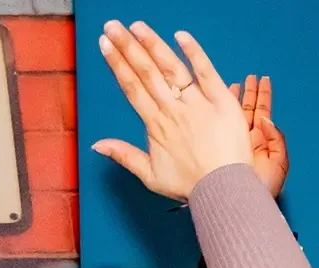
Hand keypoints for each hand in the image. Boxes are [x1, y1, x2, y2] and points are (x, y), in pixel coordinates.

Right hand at [91, 21, 253, 201]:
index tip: (105, 45)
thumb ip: (124, 156)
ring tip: (137, 26)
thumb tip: (97, 145)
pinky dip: (194, 52)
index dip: (118, 64)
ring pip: (171, 68)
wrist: (222, 191)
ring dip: (153, 44)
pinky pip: (206, 72)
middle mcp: (172, 110)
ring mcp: (196, 104)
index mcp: (155, 125)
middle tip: (112, 26)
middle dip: (127, 46)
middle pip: (146, 72)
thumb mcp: (150, 176)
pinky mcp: (221, 100)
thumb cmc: (189, 186)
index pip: (132, 88)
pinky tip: (180, 35)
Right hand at [226, 75, 288, 196]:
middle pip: (248, 111)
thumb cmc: (263, 189)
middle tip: (248, 76)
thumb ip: (277, 139)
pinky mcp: (220, 148)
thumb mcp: (279, 162)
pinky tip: (217, 100)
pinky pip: (220, 126)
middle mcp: (247, 140)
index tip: (263, 79)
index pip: (262, 113)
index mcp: (262, 141)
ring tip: (232, 83)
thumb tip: (267, 120)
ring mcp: (232, 143)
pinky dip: (220, 112)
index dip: (263, 96)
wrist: (242, 205)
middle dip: (248, 93)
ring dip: (233, 99)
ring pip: (233, 116)